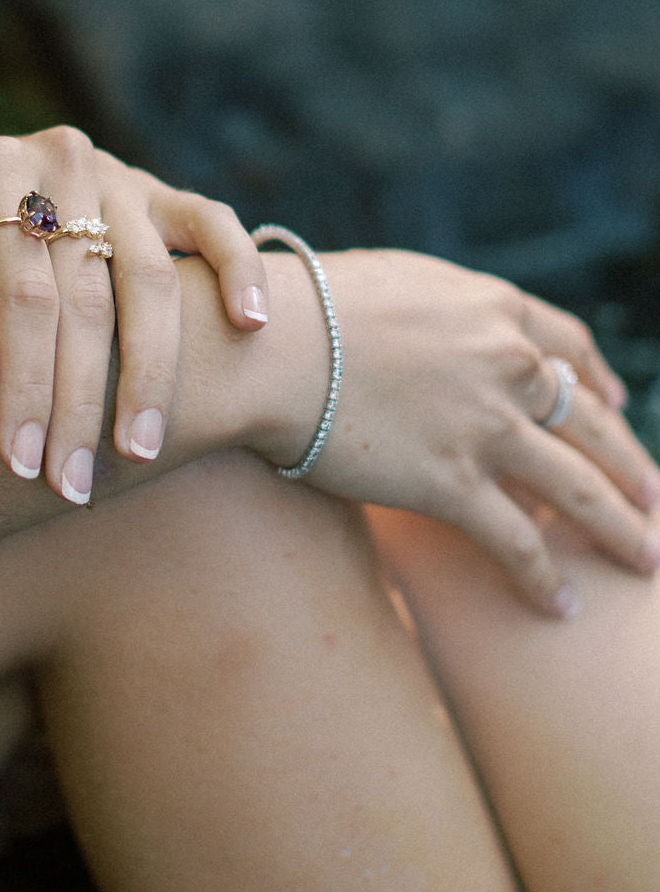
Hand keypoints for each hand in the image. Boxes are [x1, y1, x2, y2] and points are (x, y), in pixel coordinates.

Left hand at [0, 127, 268, 501]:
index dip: (27, 385)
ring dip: (152, 373)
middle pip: (90, 298)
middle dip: (84, 401)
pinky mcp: (158, 192)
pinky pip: (213, 223)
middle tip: (74, 483)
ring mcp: (119, 176)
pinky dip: (238, 269)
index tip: (22, 461)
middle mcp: (64, 164)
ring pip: (152, 278)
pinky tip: (248, 325)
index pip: (24, 296)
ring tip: (142, 448)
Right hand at [288, 250, 659, 614]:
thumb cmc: (305, 308)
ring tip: (647, 560)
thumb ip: (433, 313)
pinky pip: (518, 543)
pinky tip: (563, 607)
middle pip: (591, 424)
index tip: (613, 403)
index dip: (599, 379)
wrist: (271, 348)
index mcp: (492, 309)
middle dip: (631, 465)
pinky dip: (544, 579)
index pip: (568, 346)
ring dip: (620, 529)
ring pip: (579, 489)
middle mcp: (507, 365)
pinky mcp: (453, 485)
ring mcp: (487, 428)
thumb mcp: (390, 284)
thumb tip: (427, 334)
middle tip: (656, 497)